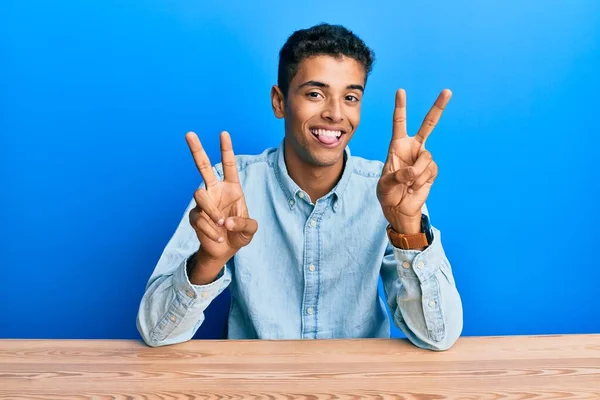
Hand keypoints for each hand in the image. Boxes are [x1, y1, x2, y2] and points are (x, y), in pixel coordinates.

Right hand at [185, 131, 257, 268]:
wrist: (225, 250)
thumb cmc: (239, 233)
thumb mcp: (250, 229)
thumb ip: (244, 224)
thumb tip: (226, 222)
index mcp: (232, 188)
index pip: (228, 165)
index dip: (226, 149)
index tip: (223, 133)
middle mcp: (216, 190)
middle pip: (203, 166)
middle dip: (196, 150)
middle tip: (189, 133)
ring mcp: (204, 202)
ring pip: (199, 194)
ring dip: (212, 212)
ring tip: (222, 225)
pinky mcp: (195, 216)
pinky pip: (199, 218)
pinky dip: (210, 230)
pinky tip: (218, 236)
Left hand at [376, 89, 451, 233]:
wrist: (399, 209)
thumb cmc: (388, 194)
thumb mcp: (385, 185)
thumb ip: (397, 176)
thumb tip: (413, 172)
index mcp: (397, 146)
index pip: (399, 123)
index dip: (400, 107)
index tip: (401, 91)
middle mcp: (412, 148)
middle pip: (428, 125)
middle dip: (438, 108)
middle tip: (448, 91)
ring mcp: (423, 159)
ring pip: (426, 157)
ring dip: (416, 173)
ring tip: (407, 183)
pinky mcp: (432, 170)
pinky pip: (430, 170)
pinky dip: (421, 180)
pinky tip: (415, 187)